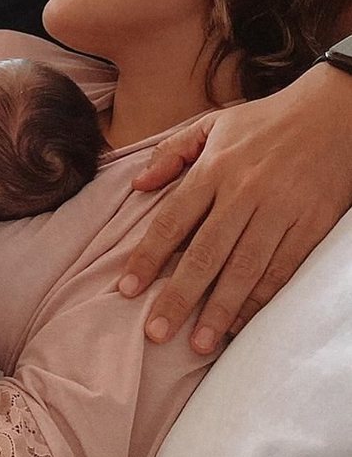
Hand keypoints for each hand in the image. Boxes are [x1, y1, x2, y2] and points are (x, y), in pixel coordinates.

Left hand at [121, 66, 351, 353]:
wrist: (336, 113)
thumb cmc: (267, 120)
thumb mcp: (213, 124)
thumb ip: (171, 152)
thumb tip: (138, 185)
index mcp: (215, 168)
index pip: (172, 220)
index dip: (148, 257)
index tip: (126, 288)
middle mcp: (244, 193)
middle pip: (205, 253)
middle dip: (178, 296)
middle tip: (156, 332)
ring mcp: (279, 211)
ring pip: (244, 269)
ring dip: (219, 309)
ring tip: (198, 343)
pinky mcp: (310, 226)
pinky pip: (282, 270)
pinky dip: (261, 299)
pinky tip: (241, 322)